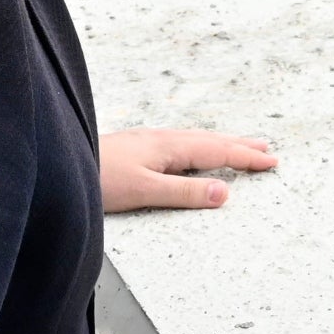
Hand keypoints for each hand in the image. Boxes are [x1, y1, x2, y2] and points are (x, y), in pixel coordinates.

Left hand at [100, 126, 276, 211]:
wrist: (62, 163)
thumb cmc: (98, 179)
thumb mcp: (145, 191)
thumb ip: (184, 194)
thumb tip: (224, 194)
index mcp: (169, 147)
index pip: (217, 151)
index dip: (246, 157)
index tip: (271, 162)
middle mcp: (162, 139)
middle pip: (210, 141)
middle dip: (239, 145)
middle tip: (266, 149)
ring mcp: (149, 142)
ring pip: (195, 141)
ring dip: (221, 144)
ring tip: (239, 146)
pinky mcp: (137, 149)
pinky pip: (181, 144)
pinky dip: (200, 147)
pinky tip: (193, 151)